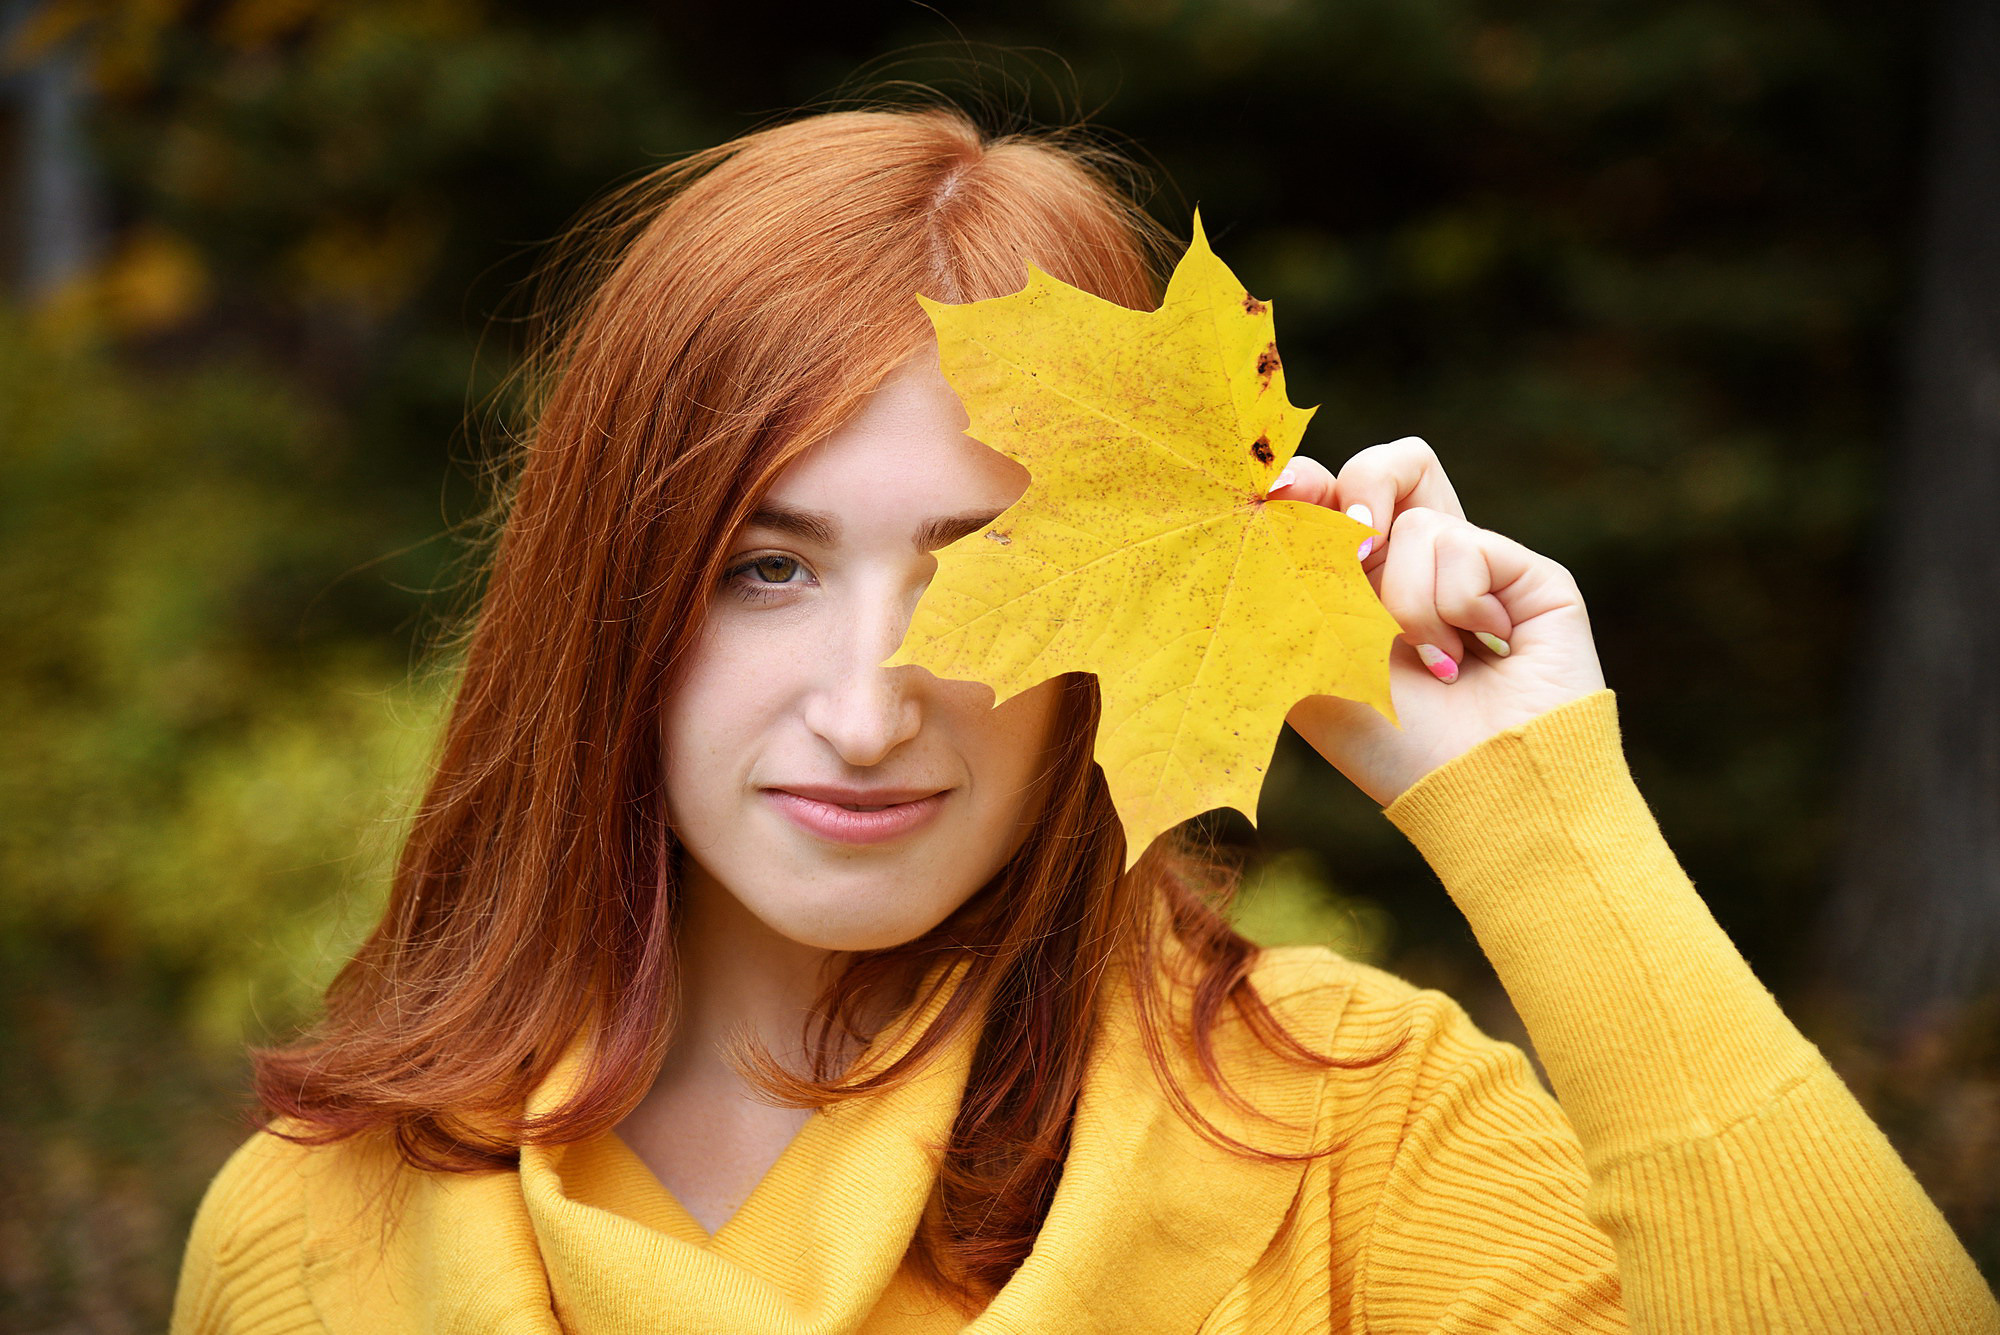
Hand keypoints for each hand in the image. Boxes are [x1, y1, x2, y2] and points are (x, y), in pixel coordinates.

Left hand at [1277, 436, 1606, 806]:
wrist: (1472, 785)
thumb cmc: (1385, 739)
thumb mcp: (1308, 655)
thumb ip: (1287, 573)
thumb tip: (1282, 486)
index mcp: (1354, 586)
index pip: (1329, 496)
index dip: (1305, 481)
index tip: (1284, 491)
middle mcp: (1415, 569)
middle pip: (1385, 466)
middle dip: (1359, 499)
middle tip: (1357, 556)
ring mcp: (1475, 568)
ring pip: (1418, 516)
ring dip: (1408, 601)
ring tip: (1432, 662)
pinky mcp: (1527, 574)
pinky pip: (1463, 542)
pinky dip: (1455, 604)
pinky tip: (1480, 654)